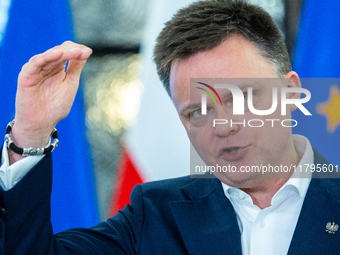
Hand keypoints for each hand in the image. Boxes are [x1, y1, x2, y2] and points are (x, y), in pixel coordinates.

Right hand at [9, 41, 91, 162]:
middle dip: (72, 50)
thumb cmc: (56, 106)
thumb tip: (86, 51)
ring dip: (63, 52)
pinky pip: (36, 63)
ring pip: (49, 55)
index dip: (77, 50)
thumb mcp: (70, 83)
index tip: (88, 52)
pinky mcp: (26, 75)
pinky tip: (58, 54)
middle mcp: (46, 66)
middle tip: (84, 52)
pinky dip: (47, 57)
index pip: (66, 51)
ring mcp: (36, 69)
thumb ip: (76, 67)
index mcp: (57, 67)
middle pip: (59, 51)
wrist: (42, 123)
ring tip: (76, 52)